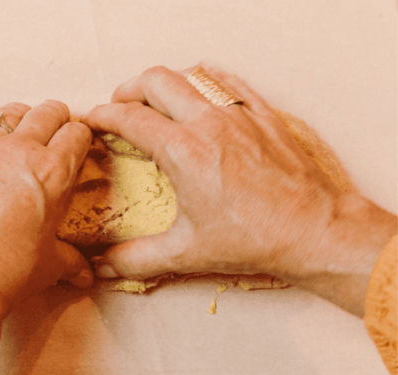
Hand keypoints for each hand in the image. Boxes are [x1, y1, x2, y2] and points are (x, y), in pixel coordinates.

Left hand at [0, 100, 93, 360]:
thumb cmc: (7, 272)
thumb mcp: (49, 266)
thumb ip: (71, 262)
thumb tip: (86, 276)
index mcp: (55, 172)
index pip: (77, 134)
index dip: (80, 138)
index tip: (77, 144)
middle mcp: (20, 151)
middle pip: (46, 113)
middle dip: (54, 118)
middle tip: (53, 129)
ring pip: (6, 113)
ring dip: (17, 117)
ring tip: (18, 125)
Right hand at [83, 65, 396, 315]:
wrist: (314, 231)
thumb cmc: (253, 240)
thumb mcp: (186, 252)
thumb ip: (137, 257)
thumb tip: (103, 266)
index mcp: (184, 152)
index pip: (129, 118)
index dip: (103, 116)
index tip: (92, 121)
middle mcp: (209, 124)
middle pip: (156, 81)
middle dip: (129, 89)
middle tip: (120, 106)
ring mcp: (239, 115)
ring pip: (191, 75)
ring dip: (166, 83)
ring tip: (156, 101)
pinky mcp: (264, 115)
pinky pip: (229, 81)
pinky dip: (206, 81)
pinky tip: (201, 94)